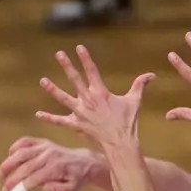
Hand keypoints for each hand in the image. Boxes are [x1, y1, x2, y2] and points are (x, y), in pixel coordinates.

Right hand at [0, 136, 96, 190]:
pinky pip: (26, 141)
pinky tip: (9, 156)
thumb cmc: (76, 179)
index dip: (21, 186)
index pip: (34, 178)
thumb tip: (43, 189)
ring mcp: (45, 147)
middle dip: (12, 179)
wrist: (84, 162)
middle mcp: (49, 155)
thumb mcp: (72, 189)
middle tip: (4, 189)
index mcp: (56, 168)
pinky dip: (15, 147)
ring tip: (0, 174)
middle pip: (26, 167)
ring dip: (9, 163)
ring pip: (22, 153)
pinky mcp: (42, 142)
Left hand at [35, 46, 154, 157]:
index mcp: (101, 93)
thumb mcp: (135, 101)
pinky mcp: (76, 125)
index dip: (85, 58)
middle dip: (67, 66)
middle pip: (75, 79)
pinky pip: (60, 121)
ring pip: (63, 98)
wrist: (120, 143)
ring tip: (42, 80)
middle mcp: (88, 100)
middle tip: (59, 54)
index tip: (78, 47)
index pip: (92, 70)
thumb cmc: (128, 122)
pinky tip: (38, 114)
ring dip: (52, 89)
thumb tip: (152, 75)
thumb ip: (140, 85)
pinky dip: (49, 118)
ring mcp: (80, 113)